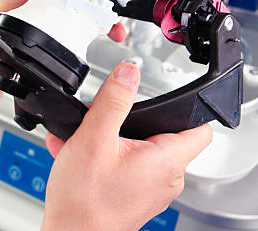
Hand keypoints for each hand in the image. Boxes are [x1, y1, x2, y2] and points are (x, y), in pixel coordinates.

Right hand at [41, 62, 211, 230]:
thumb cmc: (84, 200)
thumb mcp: (94, 138)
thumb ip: (113, 101)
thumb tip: (128, 72)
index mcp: (166, 161)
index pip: (200, 128)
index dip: (186, 107)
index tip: (163, 97)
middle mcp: (164, 178)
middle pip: (159, 133)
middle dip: (126, 120)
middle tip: (101, 118)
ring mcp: (148, 189)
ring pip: (135, 148)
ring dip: (106, 137)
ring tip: (81, 138)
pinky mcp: (131, 195)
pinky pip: (122, 164)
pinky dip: (101, 155)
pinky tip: (74, 153)